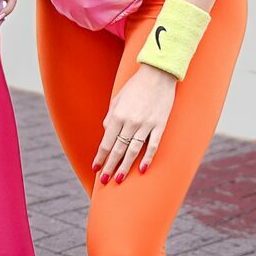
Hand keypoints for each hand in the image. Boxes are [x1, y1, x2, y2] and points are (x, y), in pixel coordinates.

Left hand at [93, 65, 176, 183]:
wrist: (158, 74)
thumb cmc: (136, 86)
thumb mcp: (118, 99)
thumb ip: (111, 116)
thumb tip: (106, 132)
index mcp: (118, 115)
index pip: (107, 142)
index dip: (100, 156)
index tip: (95, 168)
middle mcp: (130, 122)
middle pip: (118, 149)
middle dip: (109, 166)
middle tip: (104, 181)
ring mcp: (146, 124)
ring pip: (133, 150)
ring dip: (125, 166)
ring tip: (118, 179)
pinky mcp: (160, 125)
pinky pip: (152, 145)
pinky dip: (147, 158)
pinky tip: (141, 170)